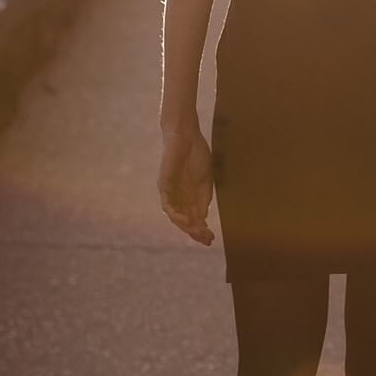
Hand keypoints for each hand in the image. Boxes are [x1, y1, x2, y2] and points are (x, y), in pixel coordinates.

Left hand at [157, 127, 215, 245]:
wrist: (186, 135)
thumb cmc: (197, 154)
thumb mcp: (205, 180)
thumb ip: (203, 199)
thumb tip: (202, 219)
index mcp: (189, 196)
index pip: (194, 219)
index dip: (201, 230)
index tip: (212, 238)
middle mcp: (178, 197)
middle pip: (185, 221)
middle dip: (195, 232)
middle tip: (207, 240)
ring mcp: (170, 192)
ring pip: (175, 216)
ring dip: (186, 227)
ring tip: (197, 233)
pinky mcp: (163, 185)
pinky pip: (167, 204)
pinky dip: (175, 214)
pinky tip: (185, 221)